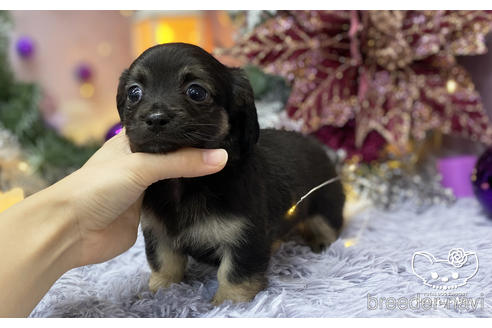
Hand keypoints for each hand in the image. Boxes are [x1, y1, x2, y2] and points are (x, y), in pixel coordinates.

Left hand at [54, 130, 227, 266]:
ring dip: (193, 178)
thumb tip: (223, 157)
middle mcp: (139, 163)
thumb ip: (182, 161)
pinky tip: (210, 193)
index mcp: (132, 142)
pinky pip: (173, 202)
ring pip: (175, 179)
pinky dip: (188, 199)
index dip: (190, 129)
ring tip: (228, 168)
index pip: (167, 131)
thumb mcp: (141, 166)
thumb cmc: (98, 187)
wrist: (71, 232)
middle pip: (174, 155)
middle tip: (229, 148)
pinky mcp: (148, 212)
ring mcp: (144, 188)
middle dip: (196, 154)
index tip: (220, 127)